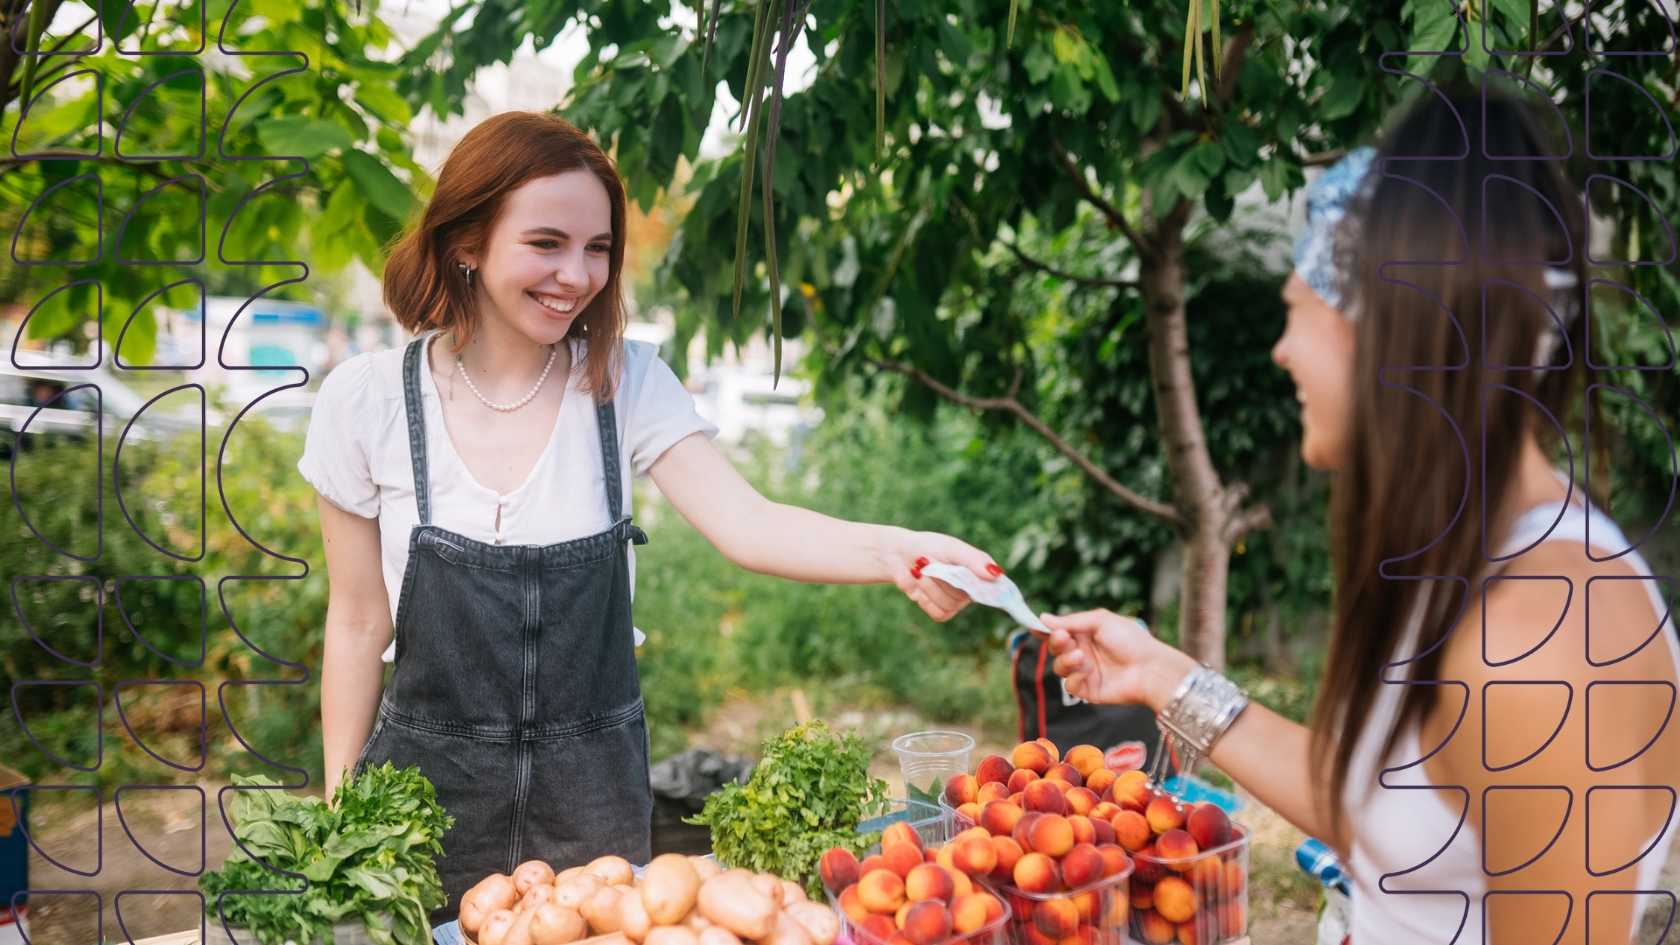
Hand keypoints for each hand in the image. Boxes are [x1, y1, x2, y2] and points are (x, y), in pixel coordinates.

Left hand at [891, 530, 1001, 620]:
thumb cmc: (930, 546)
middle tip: (929, 560)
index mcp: (980, 573)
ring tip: (922, 570)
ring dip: (931, 587)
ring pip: (950, 605)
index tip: (1005, 601)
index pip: (1000, 589)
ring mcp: (956, 601)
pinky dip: (926, 598)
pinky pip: (939, 613)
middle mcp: (972, 590)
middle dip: (944, 578)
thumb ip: (974, 560)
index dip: (1003, 596)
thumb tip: (996, 574)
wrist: (900, 555)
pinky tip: (920, 584)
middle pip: (967, 596)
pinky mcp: (939, 610)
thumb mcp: (953, 548)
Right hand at [1043, 609, 1195, 708]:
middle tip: (1065, 639)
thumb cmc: (1131, 640)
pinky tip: (1088, 671)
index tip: (1033, 627)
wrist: (1150, 669)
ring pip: (1059, 668)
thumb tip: (1043, 618)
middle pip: (1055, 649)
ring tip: (1082, 657)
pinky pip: (1070, 686)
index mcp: (1086, 634)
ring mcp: (1085, 672)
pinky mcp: (1089, 690)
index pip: (1059, 632)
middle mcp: (1083, 652)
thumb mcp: (1100, 621)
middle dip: (1056, 643)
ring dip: (1066, 661)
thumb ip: (1071, 621)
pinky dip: (1075, 677)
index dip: (1046, 630)